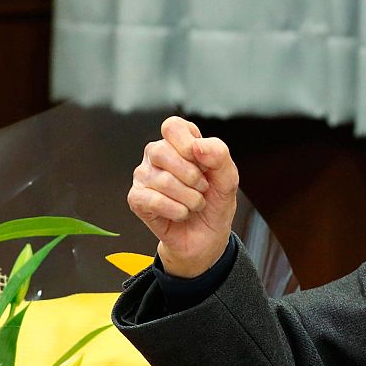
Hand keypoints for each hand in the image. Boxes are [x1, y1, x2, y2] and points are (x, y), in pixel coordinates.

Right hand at [127, 116, 239, 277]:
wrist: (207, 238)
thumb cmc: (214, 204)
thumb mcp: (228, 180)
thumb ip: (220, 156)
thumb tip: (198, 146)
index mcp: (179, 143)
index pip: (173, 126)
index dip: (189, 145)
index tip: (203, 163)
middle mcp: (157, 155)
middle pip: (162, 151)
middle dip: (192, 176)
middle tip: (202, 189)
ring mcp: (144, 176)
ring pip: (163, 180)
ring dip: (190, 199)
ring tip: (195, 204)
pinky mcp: (137, 199)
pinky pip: (153, 200)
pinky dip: (176, 211)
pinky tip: (182, 213)